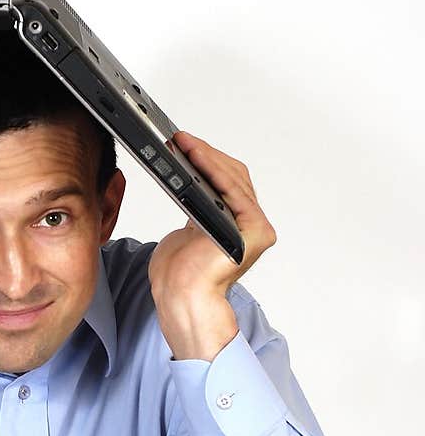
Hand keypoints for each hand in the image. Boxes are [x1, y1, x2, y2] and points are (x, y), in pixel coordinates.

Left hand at [147, 131, 277, 302]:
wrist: (180, 295)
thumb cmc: (180, 274)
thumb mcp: (189, 229)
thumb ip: (198, 206)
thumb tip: (191, 179)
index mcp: (237, 223)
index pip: (228, 182)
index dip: (207, 160)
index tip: (184, 144)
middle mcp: (250, 224)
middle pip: (234, 177)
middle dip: (205, 155)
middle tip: (181, 140)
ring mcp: (256, 228)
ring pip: (234, 180)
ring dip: (207, 158)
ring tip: (183, 144)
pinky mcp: (256, 231)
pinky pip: (236, 192)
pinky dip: (215, 172)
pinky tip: (197, 158)